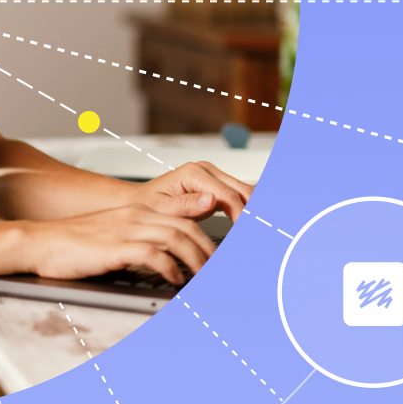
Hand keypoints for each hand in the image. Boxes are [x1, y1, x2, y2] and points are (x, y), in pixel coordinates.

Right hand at [17, 204, 216, 285]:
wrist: (39, 242)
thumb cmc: (73, 245)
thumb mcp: (113, 236)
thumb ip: (140, 241)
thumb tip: (166, 260)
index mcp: (137, 211)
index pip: (184, 218)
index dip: (207, 238)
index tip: (219, 259)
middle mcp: (136, 216)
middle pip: (188, 227)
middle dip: (209, 252)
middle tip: (219, 273)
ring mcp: (126, 229)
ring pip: (177, 238)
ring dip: (196, 261)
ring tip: (203, 279)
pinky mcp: (115, 247)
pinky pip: (153, 254)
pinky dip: (170, 268)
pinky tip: (175, 280)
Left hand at [129, 161, 252, 222]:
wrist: (141, 200)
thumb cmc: (148, 204)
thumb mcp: (163, 208)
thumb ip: (186, 205)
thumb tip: (210, 201)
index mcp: (193, 173)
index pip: (227, 196)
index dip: (241, 216)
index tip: (245, 233)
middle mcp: (206, 170)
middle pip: (242, 190)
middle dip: (253, 213)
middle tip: (261, 233)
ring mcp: (213, 176)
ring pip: (245, 192)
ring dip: (253, 211)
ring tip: (261, 231)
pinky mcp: (216, 184)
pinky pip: (238, 197)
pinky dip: (247, 210)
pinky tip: (250, 225)